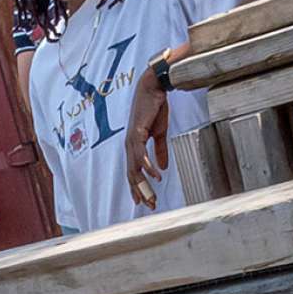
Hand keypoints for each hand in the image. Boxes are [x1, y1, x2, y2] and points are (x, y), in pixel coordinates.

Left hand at [126, 65, 172, 209]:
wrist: (154, 88)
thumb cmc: (155, 108)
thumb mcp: (160, 133)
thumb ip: (160, 151)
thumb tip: (162, 168)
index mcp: (134, 146)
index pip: (134, 172)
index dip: (138, 187)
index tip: (145, 201)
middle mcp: (130, 145)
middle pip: (132, 175)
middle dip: (141, 191)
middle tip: (149, 205)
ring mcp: (132, 140)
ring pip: (135, 169)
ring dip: (143, 184)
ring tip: (151, 196)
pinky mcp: (137, 133)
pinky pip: (141, 155)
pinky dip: (148, 166)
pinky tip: (155, 175)